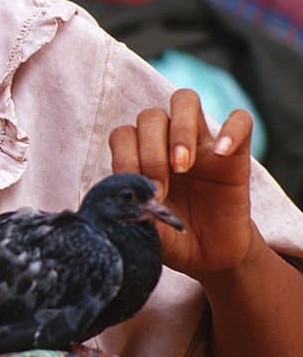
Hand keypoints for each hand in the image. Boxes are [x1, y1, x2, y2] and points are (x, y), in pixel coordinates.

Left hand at [108, 88, 257, 276]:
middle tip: (161, 186)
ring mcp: (200, 145)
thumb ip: (130, 209)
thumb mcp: (144, 228)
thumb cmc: (169, 237)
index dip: (126, 158)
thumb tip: (115, 198)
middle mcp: (166, 144)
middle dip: (150, 151)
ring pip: (185, 100)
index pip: (124, 134)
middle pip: (150, 116)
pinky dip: (231, 130)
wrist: (207, 256)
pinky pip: (241, 120)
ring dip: (180, 129)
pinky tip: (220, 154)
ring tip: (183, 166)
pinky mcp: (235, 154)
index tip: (140, 192)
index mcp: (139, 158)